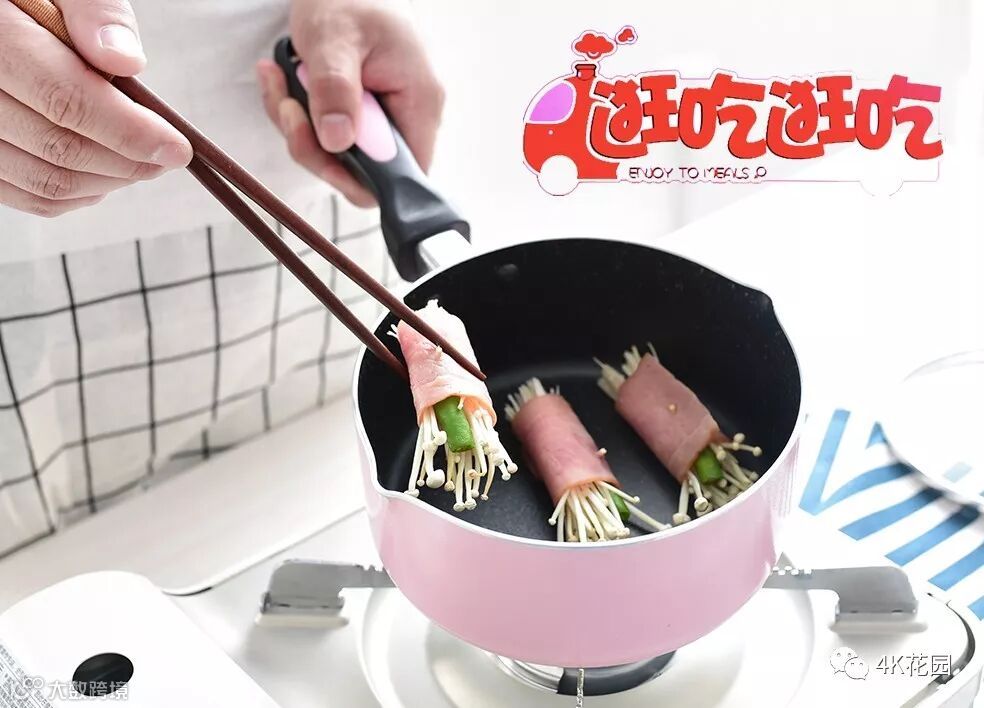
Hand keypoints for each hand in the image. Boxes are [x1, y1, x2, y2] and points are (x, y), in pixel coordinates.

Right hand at [0, 0, 191, 217]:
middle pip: (58, 148)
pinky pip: (26, 195)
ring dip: (107, 181)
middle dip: (128, 161)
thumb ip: (91, 11)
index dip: (129, 131)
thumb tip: (126, 62)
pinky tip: (104, 171)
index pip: (64, 100)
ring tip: (141, 160)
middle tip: (167, 155)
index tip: (177, 147)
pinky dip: (76, 194)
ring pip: (44, 182)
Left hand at [256, 0, 444, 206]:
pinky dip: (297, 118)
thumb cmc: (346, 0)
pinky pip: (326, 138)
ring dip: (299, 129)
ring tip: (280, 82)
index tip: (325, 149)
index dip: (363, 177)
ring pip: (338, 157)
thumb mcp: (334, 39)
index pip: (404, 173)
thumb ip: (336, 89)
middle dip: (316, 147)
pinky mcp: (358, 117)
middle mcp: (406, 118)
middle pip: (365, 172)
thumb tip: (337, 141)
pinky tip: (285, 82)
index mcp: (418, 102)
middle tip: (289, 109)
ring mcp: (382, 120)